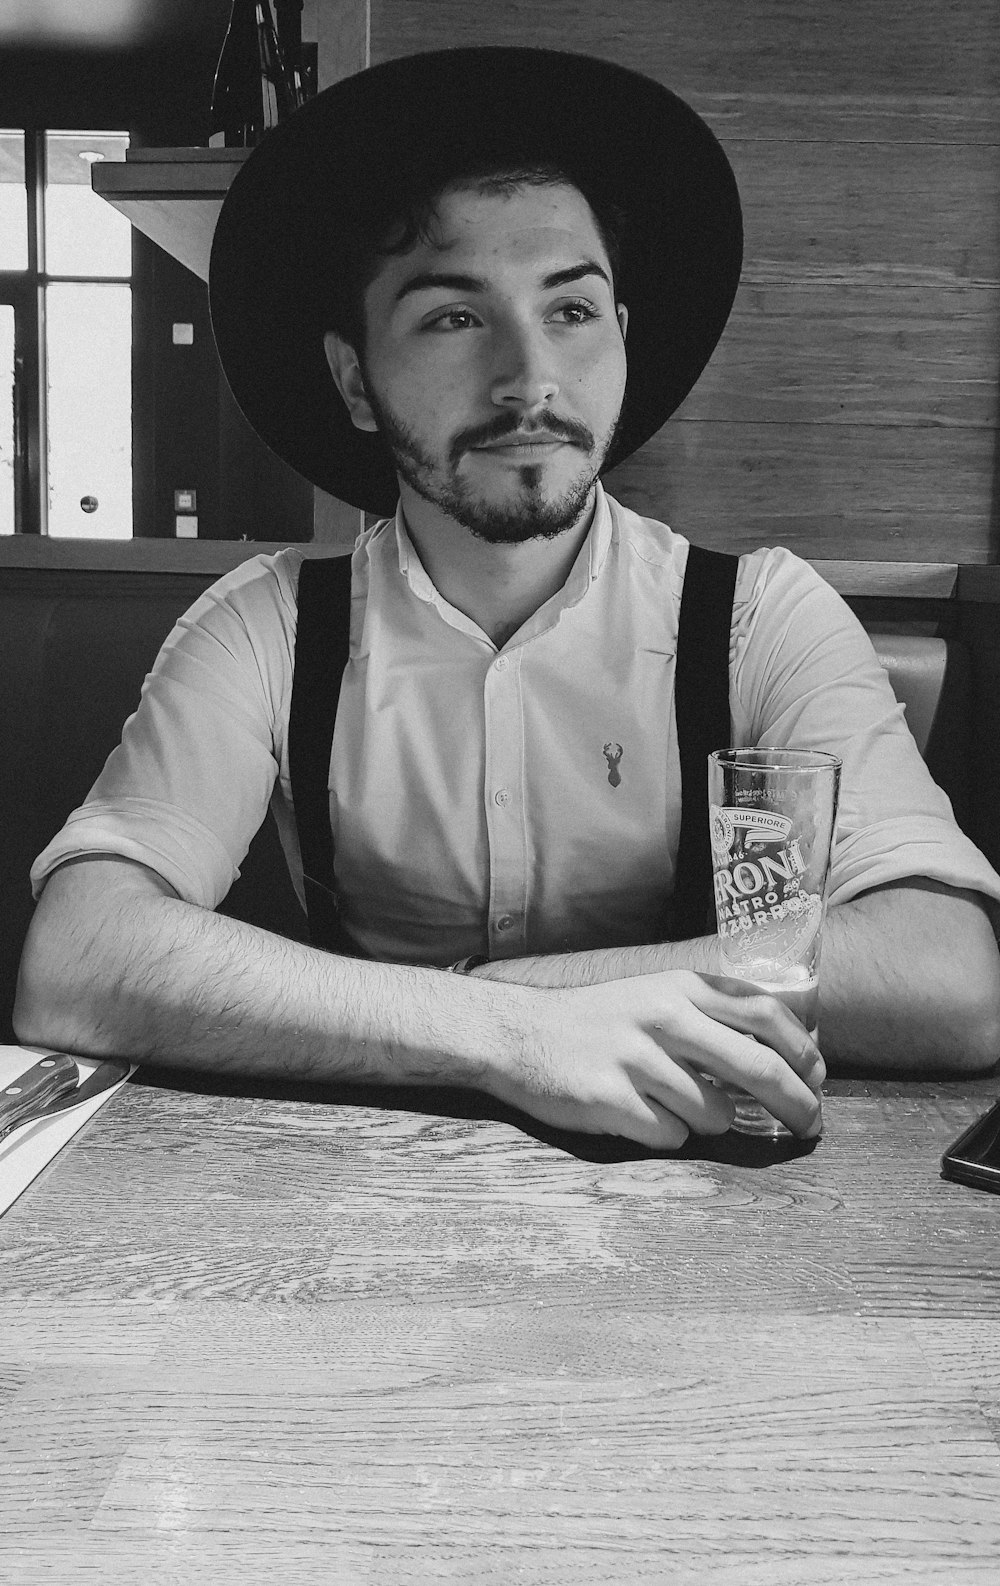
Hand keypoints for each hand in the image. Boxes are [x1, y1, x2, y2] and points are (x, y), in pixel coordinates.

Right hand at [491, 970, 824, 1147]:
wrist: (518, 1035)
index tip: (820, 1078)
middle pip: (758, 1068)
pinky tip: (638, 1114)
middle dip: (797, 1104)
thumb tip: (784, 1051)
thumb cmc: (597, 1020)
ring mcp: (635, 1060)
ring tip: (673, 1104)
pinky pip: (671, 1136)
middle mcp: (662, 1017)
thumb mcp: (654, 994)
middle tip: (812, 1127)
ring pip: (715, 1114)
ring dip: (709, 1120)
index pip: (764, 1015)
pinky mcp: (611, 1101)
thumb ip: (710, 1013)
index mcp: (679, 987)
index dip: (803, 1051)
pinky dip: (666, 1134)